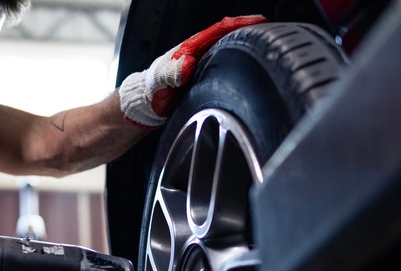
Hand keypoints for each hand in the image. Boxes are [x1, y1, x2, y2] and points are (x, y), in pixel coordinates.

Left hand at [119, 15, 266, 128]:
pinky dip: (235, 62)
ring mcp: (196, 65)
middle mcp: (193, 55)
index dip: (239, 24)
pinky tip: (245, 68)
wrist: (139, 109)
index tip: (260, 20)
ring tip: (265, 47)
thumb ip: (171, 74)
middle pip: (225, 37)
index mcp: (186, 50)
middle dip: (247, 32)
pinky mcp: (198, 78)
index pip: (217, 31)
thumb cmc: (147, 96)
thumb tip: (188, 63)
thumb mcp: (158, 84)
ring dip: (242, 46)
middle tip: (271, 33)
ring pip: (224, 51)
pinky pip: (220, 65)